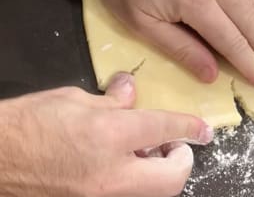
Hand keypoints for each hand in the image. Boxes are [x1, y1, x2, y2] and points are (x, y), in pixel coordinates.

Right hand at [0, 73, 212, 196]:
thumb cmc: (28, 123)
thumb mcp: (72, 99)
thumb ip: (111, 99)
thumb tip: (132, 90)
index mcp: (109, 135)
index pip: (164, 129)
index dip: (189, 126)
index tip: (202, 128)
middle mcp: (111, 173)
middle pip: (172, 178)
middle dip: (182, 160)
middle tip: (175, 146)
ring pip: (154, 193)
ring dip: (161, 174)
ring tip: (148, 154)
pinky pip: (129, 195)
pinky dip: (138, 182)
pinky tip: (124, 165)